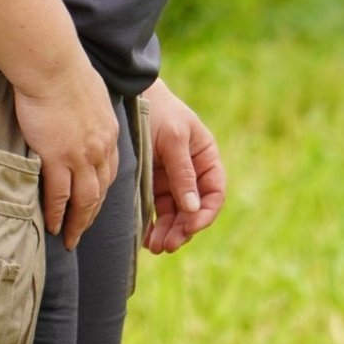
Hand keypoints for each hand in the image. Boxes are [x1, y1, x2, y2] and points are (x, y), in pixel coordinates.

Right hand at [13, 57, 120, 248]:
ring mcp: (81, 156)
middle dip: (92, 216)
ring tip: (69, 238)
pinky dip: (56, 213)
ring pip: (84, 200)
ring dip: (77, 222)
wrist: (53, 65)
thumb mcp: (91, 94)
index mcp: (109, 134)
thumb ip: (89, 111)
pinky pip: (59, 195)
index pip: (111, 172)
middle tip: (82, 232)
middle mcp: (101, 149)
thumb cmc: (64, 71)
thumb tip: (80, 112)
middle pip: (101, 191)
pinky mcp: (58, 157)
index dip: (103, 191)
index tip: (95, 205)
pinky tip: (52, 226)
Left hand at [142, 78, 224, 253]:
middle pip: (194, 210)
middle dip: (183, 230)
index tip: (191, 227)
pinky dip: (153, 225)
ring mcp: (172, 180)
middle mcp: (192, 173)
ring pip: (175, 215)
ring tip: (155, 247)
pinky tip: (146, 237)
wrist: (128, 96)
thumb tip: (193, 208)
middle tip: (167, 245)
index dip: (205, 214)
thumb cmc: (157, 111)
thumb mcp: (173, 138)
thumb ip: (183, 172)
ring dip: (168, 232)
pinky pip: (156, 210)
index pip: (214, 194)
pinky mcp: (152, 184)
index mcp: (206, 159)